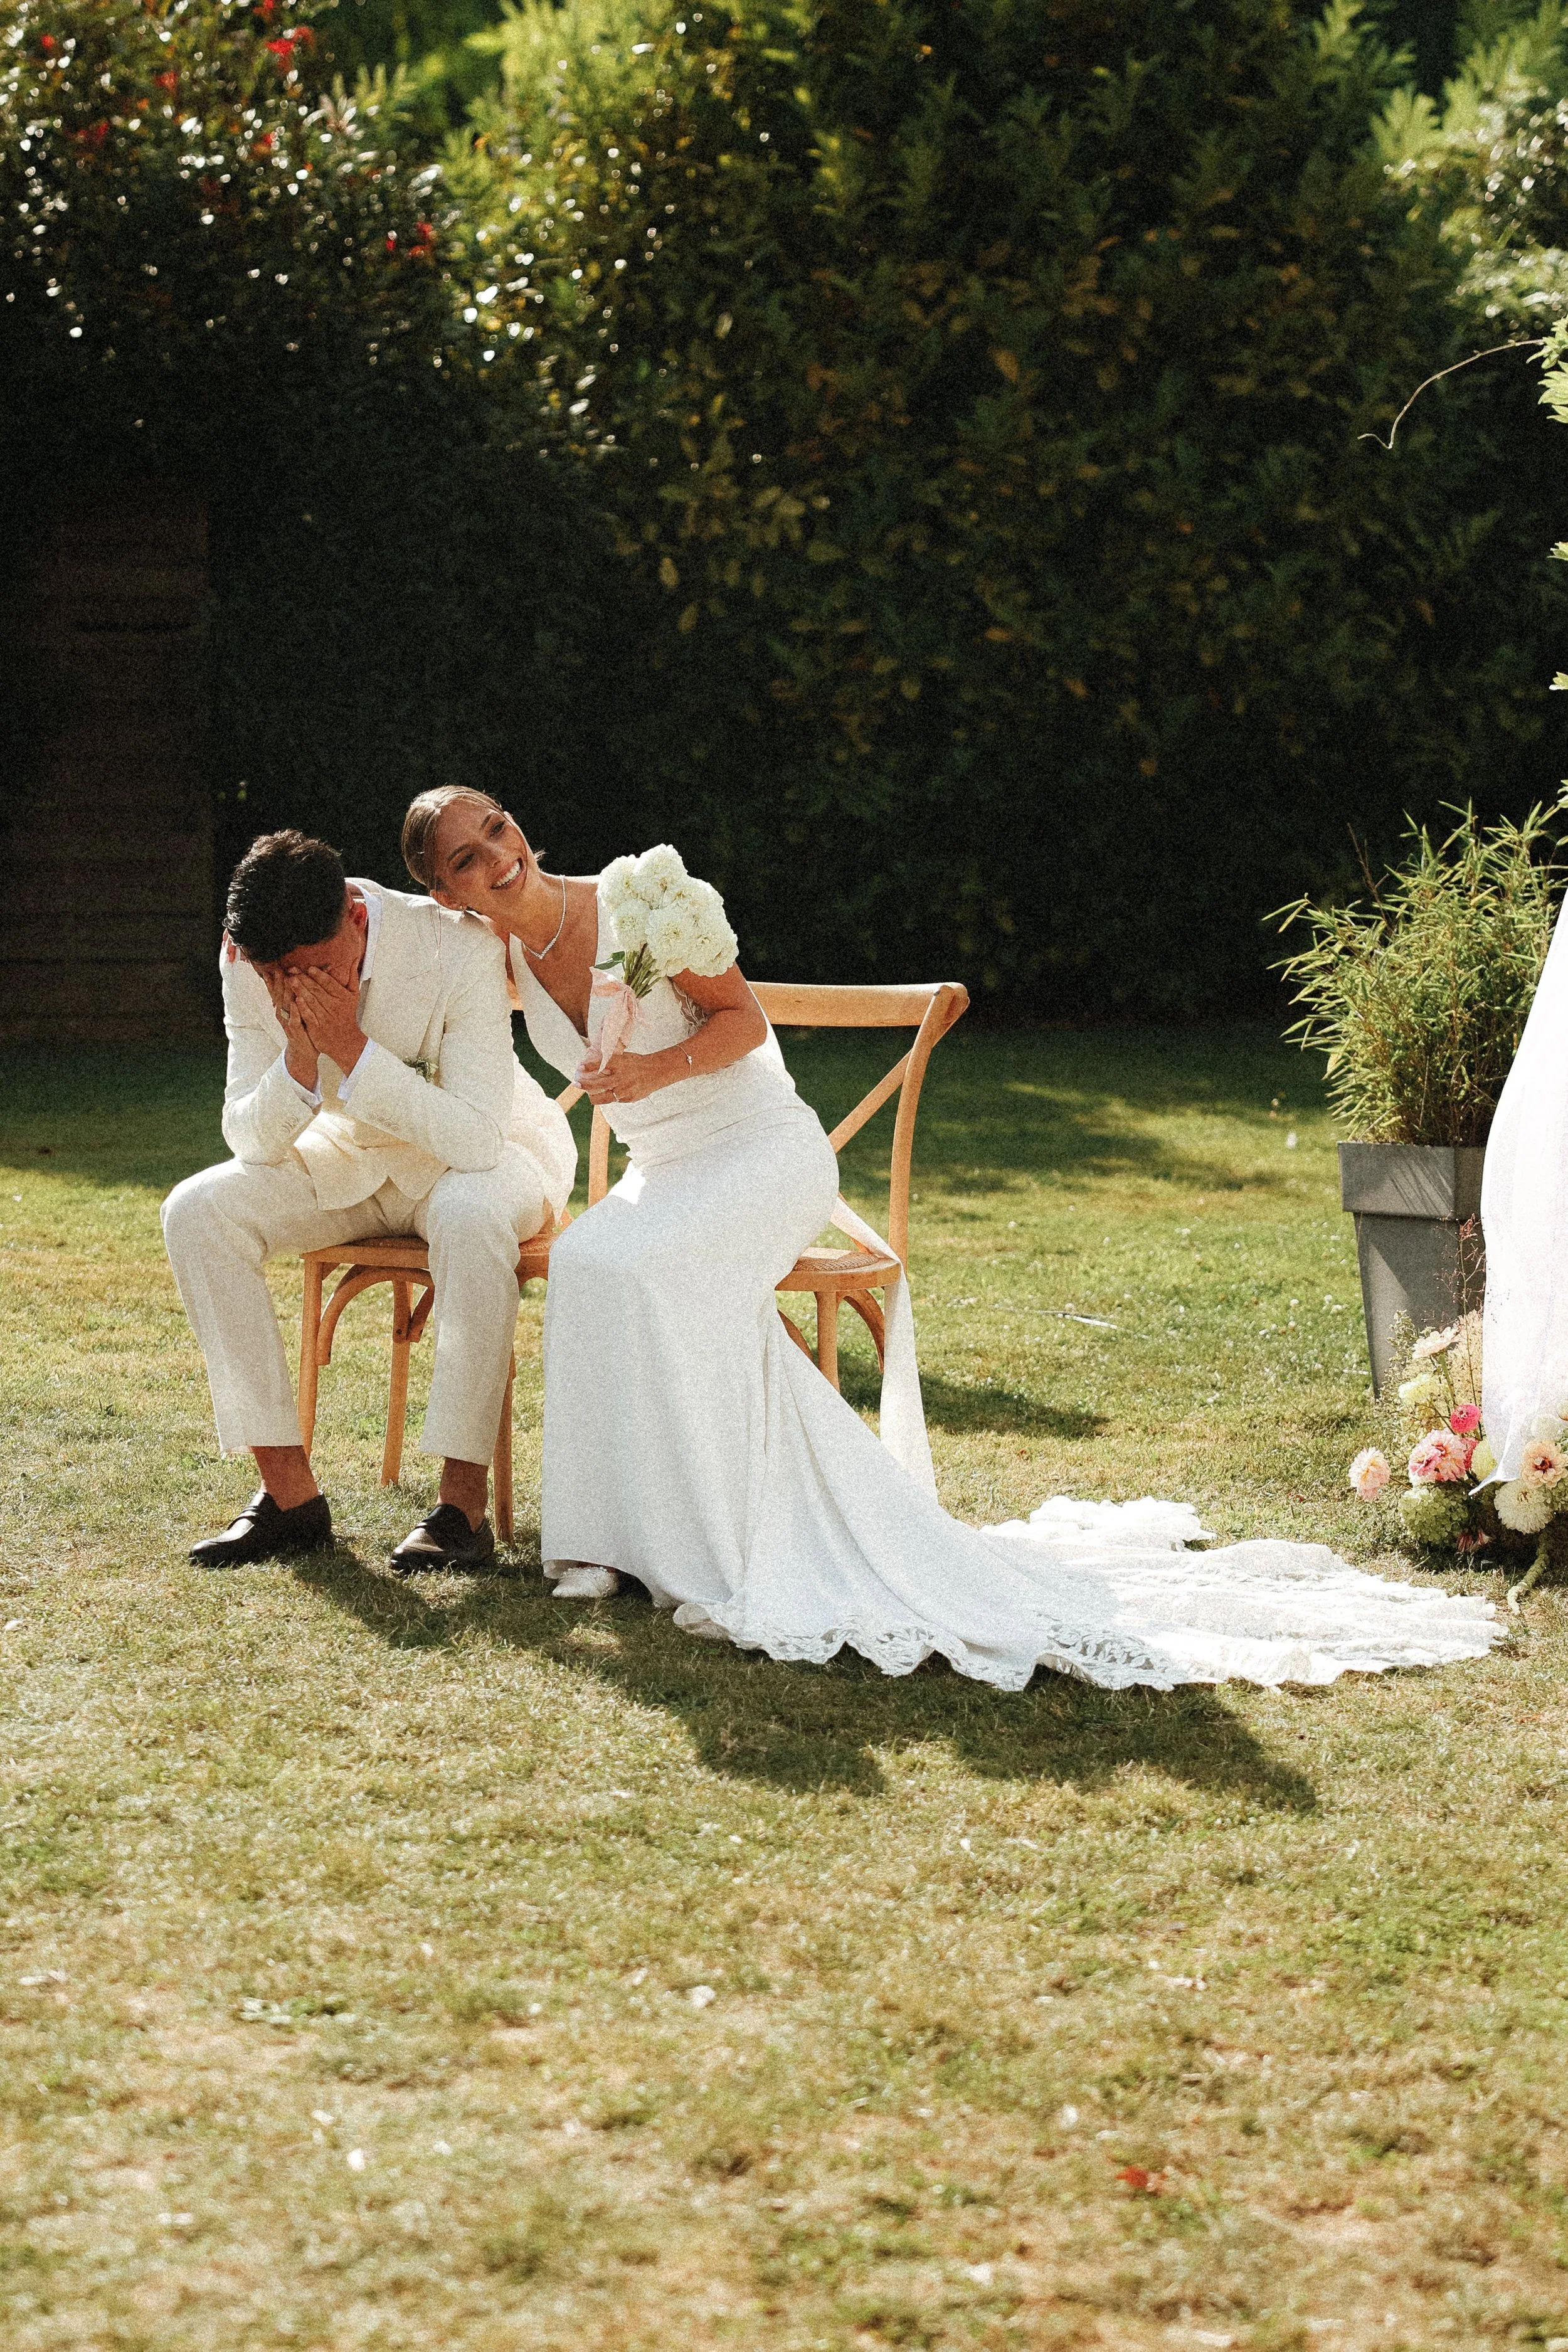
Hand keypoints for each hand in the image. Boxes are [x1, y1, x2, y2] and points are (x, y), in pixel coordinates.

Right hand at [260, 966, 318, 1089]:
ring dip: (285, 991)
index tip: (275, 966)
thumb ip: (299, 995)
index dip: (275, 979)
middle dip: (278, 981)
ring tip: (285, 979)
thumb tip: (303, 979)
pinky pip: (294, 1019)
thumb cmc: (303, 1028)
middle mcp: (283, 1013)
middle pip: (279, 994)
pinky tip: (296, 1002)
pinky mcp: (295, 1030)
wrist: (303, 1051)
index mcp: (284, 1007)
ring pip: (285, 1004)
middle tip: (277, 968)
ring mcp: (288, 1022)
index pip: (278, 990)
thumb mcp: (300, 1011)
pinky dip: (294, 1011)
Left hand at [289, 965, 367, 1079]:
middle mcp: (334, 1006)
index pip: (329, 983)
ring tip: (290, 980)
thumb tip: (353, 960)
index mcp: (342, 997)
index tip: (309, 968)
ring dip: (299, 989)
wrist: (346, 1041)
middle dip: (304, 979)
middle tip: (293, 970)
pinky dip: (302, 1008)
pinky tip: (295, 999)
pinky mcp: (317, 1028)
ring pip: (311, 1001)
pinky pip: (308, 1016)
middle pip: (317, 990)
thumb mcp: (354, 996)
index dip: (319, 975)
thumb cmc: (347, 1016)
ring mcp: (325, 1018)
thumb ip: (353, 977)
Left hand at [576, 1048, 662, 1106]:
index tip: (579, 1068)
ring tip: (589, 1093)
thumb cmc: (636, 1063)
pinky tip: (608, 1093)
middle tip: (576, 1084)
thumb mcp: (623, 1058)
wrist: (655, 1072)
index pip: (602, 1064)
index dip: (589, 1066)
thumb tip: (589, 1065)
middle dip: (585, 1085)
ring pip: (603, 1097)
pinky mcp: (628, 1098)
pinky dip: (608, 1096)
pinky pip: (613, 1100)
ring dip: (593, 1096)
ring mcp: (625, 1090)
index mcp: (621, 1064)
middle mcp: (622, 1077)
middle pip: (598, 1084)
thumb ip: (609, 1062)